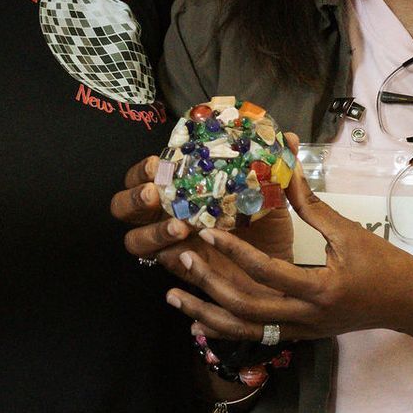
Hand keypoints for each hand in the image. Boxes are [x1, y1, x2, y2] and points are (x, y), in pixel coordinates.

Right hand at [113, 151, 294, 299]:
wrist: (281, 274)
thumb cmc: (269, 229)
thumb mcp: (272, 196)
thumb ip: (274, 169)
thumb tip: (289, 138)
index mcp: (180, 190)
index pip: (144, 175)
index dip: (141, 170)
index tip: (158, 164)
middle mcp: (167, 215)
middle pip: (124, 207)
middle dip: (134, 199)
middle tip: (156, 194)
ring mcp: (170, 245)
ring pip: (135, 241)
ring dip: (151, 232)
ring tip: (179, 227)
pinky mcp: (181, 270)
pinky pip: (163, 265)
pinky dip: (172, 258)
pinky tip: (190, 254)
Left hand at [165, 135, 412, 342]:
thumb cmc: (387, 266)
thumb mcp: (350, 234)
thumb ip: (313, 206)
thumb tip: (288, 164)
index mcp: (322, 290)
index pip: (268, 273)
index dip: (234, 251)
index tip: (207, 231)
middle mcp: (308, 317)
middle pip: (246, 309)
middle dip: (209, 287)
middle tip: (182, 261)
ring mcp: (304, 331)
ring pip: (246, 330)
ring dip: (208, 314)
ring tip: (175, 297)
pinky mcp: (302, 335)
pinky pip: (257, 334)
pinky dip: (226, 327)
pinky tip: (200, 319)